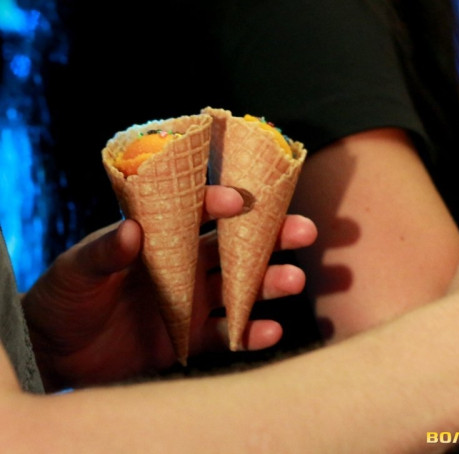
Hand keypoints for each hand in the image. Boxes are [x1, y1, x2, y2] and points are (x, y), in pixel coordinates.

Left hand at [23, 186, 316, 390]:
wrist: (58, 353)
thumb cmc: (62, 299)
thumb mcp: (75, 271)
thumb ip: (103, 252)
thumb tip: (131, 229)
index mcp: (159, 239)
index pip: (195, 212)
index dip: (218, 203)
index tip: (239, 201)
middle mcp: (182, 266)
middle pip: (233, 247)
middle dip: (269, 237)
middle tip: (304, 230)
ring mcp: (191, 302)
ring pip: (239, 289)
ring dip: (268, 283)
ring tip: (295, 280)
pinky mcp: (190, 338)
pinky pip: (227, 335)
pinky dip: (250, 334)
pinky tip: (271, 331)